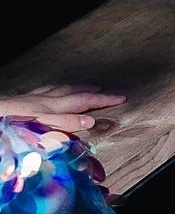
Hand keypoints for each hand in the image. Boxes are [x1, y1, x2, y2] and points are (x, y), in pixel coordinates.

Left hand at [1, 84, 124, 134]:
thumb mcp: (43, 126)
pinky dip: (53, 89)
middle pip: (72, 92)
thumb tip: (91, 121)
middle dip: (90, 91)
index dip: (103, 100)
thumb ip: (66, 124)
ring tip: (81, 87)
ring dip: (72, 87)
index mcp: (52, 107)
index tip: (120, 98)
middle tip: (103, 89)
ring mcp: (31, 98)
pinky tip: (50, 91)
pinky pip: (43, 90)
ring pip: (57, 89)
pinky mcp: (20, 100)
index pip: (84, 102)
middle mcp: (44, 99)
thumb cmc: (14, 124)